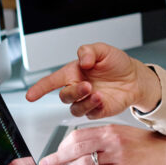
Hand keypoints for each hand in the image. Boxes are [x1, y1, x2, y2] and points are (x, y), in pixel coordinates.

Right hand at [25, 43, 161, 118]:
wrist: (135, 78)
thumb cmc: (116, 64)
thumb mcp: (103, 50)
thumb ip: (89, 51)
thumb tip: (82, 61)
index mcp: (73, 73)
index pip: (51, 81)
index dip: (39, 88)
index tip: (30, 95)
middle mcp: (77, 88)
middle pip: (64, 96)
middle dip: (73, 92)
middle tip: (87, 86)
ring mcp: (87, 100)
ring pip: (75, 108)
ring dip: (85, 102)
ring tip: (99, 94)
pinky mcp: (98, 110)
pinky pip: (90, 114)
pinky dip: (95, 108)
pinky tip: (103, 100)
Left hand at [39, 124, 165, 164]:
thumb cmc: (144, 143)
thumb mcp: (121, 132)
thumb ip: (100, 137)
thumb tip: (76, 146)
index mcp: (110, 129)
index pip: (78, 135)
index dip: (62, 145)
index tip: (54, 152)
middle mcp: (112, 140)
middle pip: (76, 148)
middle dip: (57, 158)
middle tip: (46, 164)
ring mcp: (118, 155)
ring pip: (84, 162)